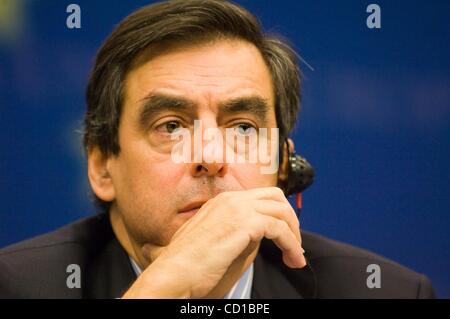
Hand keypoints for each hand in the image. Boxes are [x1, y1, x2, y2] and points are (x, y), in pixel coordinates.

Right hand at [122, 187, 305, 298]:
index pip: (260, 198)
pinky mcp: (244, 223)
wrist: (174, 274)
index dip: (276, 216)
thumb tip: (260, 235)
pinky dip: (291, 244)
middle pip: (275, 197)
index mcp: (221, 202)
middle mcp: (230, 200)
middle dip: (290, 219)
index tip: (283, 237)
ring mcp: (236, 208)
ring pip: (281, 210)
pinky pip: (280, 228)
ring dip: (294, 234)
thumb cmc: (190, 266)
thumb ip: (239, 233)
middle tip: (293, 244)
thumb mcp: (217, 243)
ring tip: (295, 257)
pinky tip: (292, 259)